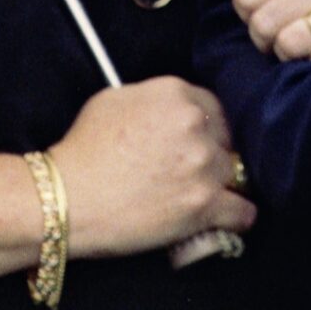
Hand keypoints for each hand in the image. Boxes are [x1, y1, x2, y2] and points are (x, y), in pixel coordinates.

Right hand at [48, 78, 254, 258]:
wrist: (67, 199)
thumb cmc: (83, 151)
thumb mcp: (111, 100)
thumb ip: (151, 97)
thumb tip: (168, 109)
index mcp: (174, 94)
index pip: (213, 106)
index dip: (205, 126)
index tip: (197, 142)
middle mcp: (194, 124)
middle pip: (226, 139)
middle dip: (214, 153)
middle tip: (193, 171)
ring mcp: (202, 166)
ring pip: (236, 173)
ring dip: (223, 185)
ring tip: (204, 196)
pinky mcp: (204, 205)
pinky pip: (243, 211)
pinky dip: (236, 216)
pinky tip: (225, 216)